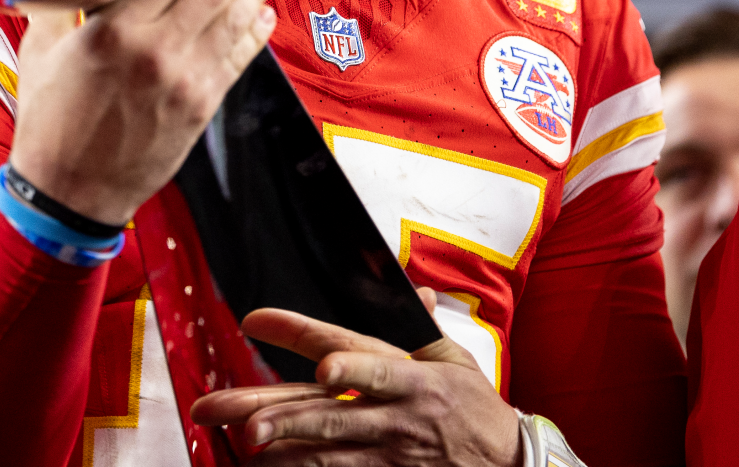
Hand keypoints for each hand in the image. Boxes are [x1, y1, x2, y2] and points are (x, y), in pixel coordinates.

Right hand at [9, 0, 276, 224]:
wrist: (70, 193)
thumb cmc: (51, 122)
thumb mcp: (41, 53)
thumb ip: (62, 4)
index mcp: (110, 31)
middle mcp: (153, 51)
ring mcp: (184, 79)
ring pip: (233, 17)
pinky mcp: (203, 105)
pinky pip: (240, 57)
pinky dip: (257, 29)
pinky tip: (263, 9)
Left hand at [190, 288, 521, 466]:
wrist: (510, 463)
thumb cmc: (475, 407)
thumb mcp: (455, 358)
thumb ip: (420, 325)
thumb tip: (411, 288)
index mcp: (409, 374)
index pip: (348, 346)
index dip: (301, 334)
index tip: (257, 321)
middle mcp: (394, 412)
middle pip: (325, 408)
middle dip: (276, 409)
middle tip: (228, 409)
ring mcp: (389, 451)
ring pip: (328, 450)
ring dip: (284, 445)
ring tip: (244, 439)